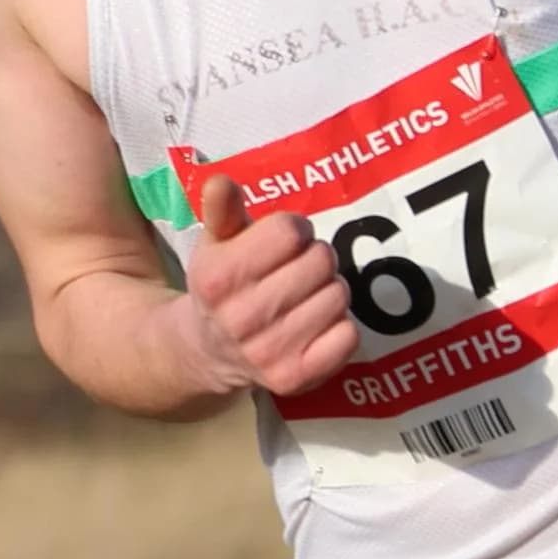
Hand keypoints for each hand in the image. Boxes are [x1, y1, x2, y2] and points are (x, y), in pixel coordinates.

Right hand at [180, 173, 357, 398]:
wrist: (209, 352)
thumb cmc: (224, 284)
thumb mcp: (215, 243)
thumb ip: (221, 209)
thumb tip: (220, 181)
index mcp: (218, 278)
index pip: (290, 231)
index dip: (294, 230)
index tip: (285, 241)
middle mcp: (241, 318)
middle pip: (321, 261)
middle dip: (315, 258)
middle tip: (298, 269)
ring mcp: (268, 353)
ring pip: (338, 296)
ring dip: (329, 290)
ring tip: (305, 296)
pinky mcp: (295, 378)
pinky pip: (348, 336)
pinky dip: (340, 326)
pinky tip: (315, 325)